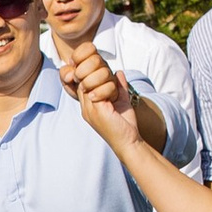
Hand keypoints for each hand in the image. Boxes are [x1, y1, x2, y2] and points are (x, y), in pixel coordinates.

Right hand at [63, 38, 140, 153]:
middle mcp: (86, 106)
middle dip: (99, 72)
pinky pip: (99, 90)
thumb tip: (118, 72)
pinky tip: (115, 98)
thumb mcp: (121, 100)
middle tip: (112, 80)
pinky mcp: (96, 111)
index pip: (82, 79)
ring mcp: (89, 109)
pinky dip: (110, 89)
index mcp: (89, 103)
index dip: (91, 70)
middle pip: (84, 76)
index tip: (104, 69)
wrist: (129, 142)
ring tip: (115, 93)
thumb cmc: (124, 124)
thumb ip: (119, 86)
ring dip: (106, 81)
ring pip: (91, 80)